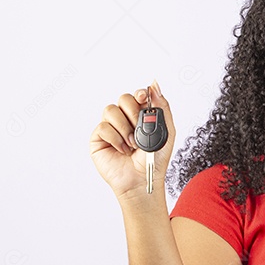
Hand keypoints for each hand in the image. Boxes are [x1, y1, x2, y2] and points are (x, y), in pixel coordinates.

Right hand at [89, 80, 176, 199]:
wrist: (142, 180)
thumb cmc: (154, 160)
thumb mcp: (166, 132)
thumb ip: (162, 107)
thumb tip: (154, 85)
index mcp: (140, 115)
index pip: (137, 95)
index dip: (140, 93)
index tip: (144, 98)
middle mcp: (124, 119)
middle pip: (123, 98)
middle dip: (133, 112)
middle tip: (140, 129)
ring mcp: (111, 127)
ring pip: (110, 110)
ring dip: (124, 127)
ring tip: (133, 144)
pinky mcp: (99, 138)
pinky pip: (103, 126)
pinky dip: (115, 138)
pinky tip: (122, 150)